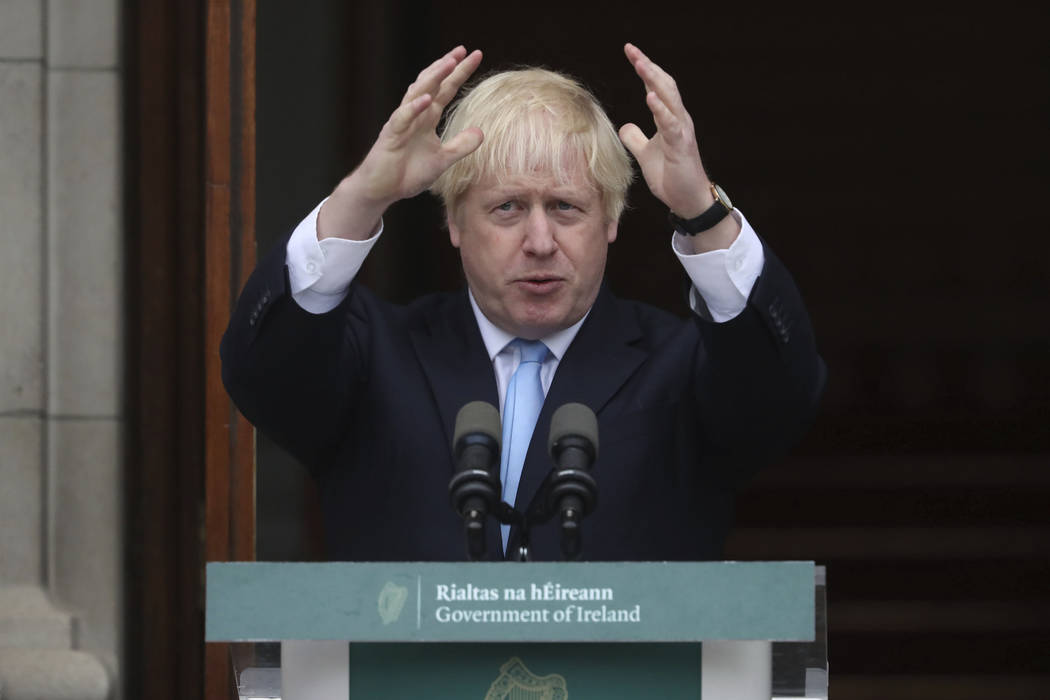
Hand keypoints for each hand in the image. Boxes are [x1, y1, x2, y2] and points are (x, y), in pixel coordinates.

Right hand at [319, 47, 483, 239]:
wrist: (382, 190)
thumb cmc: (408, 173)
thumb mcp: (442, 160)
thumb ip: (460, 146)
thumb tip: (481, 132)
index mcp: (427, 118)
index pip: (446, 90)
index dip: (460, 74)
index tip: (475, 55)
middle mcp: (414, 115)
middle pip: (432, 84)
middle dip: (446, 66)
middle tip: (462, 50)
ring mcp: (401, 123)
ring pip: (416, 94)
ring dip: (432, 79)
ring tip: (448, 64)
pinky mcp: (390, 136)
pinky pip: (402, 118)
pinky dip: (414, 108)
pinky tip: (426, 99)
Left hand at [619, 43, 738, 251]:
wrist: (688, 200)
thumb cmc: (671, 176)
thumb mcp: (646, 154)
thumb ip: (636, 138)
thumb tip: (625, 125)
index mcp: (670, 118)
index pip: (656, 86)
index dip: (644, 69)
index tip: (630, 52)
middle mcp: (678, 119)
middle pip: (664, 85)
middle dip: (647, 66)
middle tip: (631, 50)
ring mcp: (682, 131)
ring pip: (669, 98)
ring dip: (654, 80)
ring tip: (640, 64)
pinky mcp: (681, 146)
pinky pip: (671, 124)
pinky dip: (661, 109)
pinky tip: (650, 97)